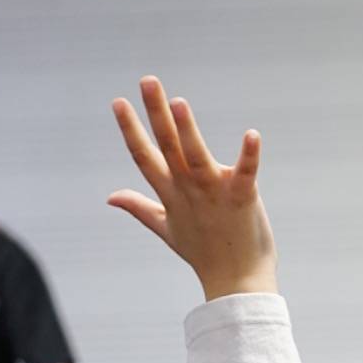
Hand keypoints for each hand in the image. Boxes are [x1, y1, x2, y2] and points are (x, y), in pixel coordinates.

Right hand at [108, 76, 276, 299]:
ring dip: (187, 129)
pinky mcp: (243, 198)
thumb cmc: (203, 253)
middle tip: (148, 80)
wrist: (236, 281)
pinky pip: (246, 172)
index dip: (130, 129)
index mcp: (170, 194)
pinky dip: (249, 154)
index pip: (144, 157)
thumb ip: (139, 207)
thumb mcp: (166, 227)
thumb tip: (110, 197)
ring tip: (177, 103)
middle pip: (168, 146)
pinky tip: (252, 134)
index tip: (118, 102)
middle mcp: (188, 189)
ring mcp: (215, 193)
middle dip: (156, 113)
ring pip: (196, 156)